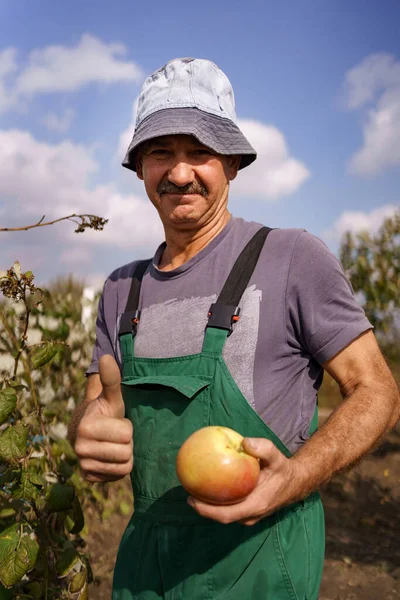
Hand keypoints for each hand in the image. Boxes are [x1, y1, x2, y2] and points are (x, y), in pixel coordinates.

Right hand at [74, 354, 132, 482]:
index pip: (127, 434)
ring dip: (124, 455)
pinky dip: (118, 468)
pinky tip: (110, 456)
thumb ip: (111, 379)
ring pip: (124, 467)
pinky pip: (117, 477)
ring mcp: (83, 466)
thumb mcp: (111, 396)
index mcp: (86, 426)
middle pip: (126, 453)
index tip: (114, 421)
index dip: (126, 426)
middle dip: (126, 443)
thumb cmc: (105, 410)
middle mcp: (80, 449)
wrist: (87, 429)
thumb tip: (106, 357)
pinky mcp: (89, 478)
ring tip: (113, 444)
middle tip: (115, 434)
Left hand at [187, 438, 303, 525]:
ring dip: (208, 506)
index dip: (206, 510)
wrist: (295, 482)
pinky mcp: (248, 511)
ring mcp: (249, 515)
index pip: (226, 515)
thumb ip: (262, 448)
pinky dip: (216, 501)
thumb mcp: (275, 456)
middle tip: (187, 493)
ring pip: (224, 514)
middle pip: (221, 517)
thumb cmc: (282, 469)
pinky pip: (228, 509)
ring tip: (193, 490)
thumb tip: (244, 442)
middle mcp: (250, 515)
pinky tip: (207, 487)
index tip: (191, 499)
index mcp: (255, 505)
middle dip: (202, 508)